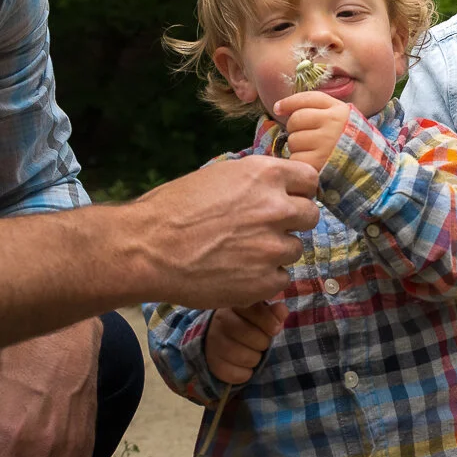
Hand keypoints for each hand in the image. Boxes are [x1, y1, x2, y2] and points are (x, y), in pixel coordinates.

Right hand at [133, 155, 318, 309]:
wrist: (147, 249)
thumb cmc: (172, 210)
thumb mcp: (218, 177)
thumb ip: (254, 182)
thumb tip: (275, 188)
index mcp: (264, 175)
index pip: (310, 180)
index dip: (299, 191)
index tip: (288, 199)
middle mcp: (276, 208)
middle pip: (310, 216)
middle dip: (292, 222)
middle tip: (265, 230)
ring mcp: (273, 246)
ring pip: (295, 250)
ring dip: (275, 252)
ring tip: (241, 253)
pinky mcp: (265, 281)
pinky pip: (281, 279)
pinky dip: (263, 279)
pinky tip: (236, 273)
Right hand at [206, 300, 288, 384]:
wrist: (218, 336)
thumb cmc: (245, 323)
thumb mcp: (259, 313)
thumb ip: (273, 312)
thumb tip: (282, 311)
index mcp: (234, 305)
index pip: (255, 311)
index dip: (269, 322)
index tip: (275, 329)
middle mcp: (220, 321)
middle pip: (253, 337)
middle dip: (263, 343)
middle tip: (259, 343)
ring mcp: (213, 342)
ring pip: (246, 358)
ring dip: (255, 359)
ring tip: (251, 353)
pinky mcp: (212, 362)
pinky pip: (235, 374)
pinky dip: (244, 374)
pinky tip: (243, 366)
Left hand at [274, 90, 353, 171]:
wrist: (364, 170)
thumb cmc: (346, 143)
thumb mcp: (340, 119)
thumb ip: (317, 108)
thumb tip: (278, 107)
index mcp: (339, 111)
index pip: (307, 99)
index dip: (289, 103)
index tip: (278, 108)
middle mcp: (333, 124)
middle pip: (295, 119)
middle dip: (295, 130)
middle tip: (307, 139)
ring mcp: (326, 143)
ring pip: (293, 140)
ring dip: (297, 148)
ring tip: (313, 152)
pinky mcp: (318, 162)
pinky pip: (295, 158)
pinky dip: (299, 162)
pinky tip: (312, 163)